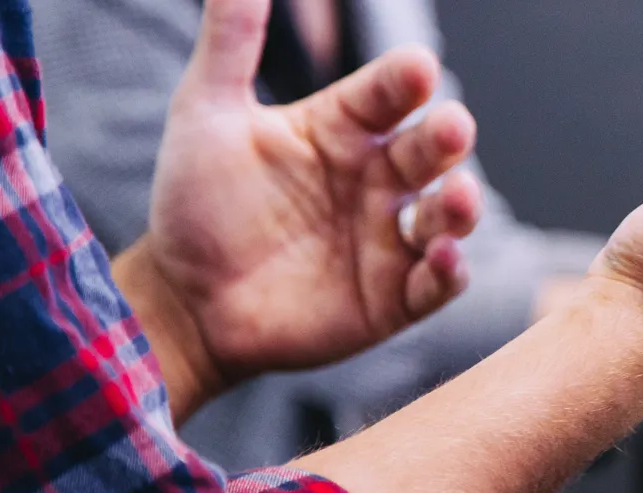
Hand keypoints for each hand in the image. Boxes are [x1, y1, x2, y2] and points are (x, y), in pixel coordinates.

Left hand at [130, 0, 480, 406]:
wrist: (181, 302)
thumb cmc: (195, 204)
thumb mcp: (205, 114)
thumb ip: (231, 42)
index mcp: (343, 129)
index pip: (389, 93)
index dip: (405, 81)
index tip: (416, 69)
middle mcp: (376, 179)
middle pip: (430, 148)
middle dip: (447, 137)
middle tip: (450, 127)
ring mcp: (389, 238)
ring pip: (448, 214)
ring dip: (461, 204)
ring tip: (456, 197)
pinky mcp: (393, 297)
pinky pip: (437, 282)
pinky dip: (448, 270)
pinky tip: (441, 257)